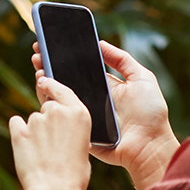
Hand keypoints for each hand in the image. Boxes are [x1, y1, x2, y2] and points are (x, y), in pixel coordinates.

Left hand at [8, 77, 93, 189]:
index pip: (62, 88)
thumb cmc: (74, 173)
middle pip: (47, 107)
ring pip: (33, 120)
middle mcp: (56, 111)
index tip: (43, 80)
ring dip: (35, 132)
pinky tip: (27, 149)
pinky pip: (16, 124)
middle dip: (47, 121)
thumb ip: (72, 130)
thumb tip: (61, 130)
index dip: (52, 84)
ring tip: (42, 154)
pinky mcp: (18, 130)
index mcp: (78, 113)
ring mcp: (36, 119)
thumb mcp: (83, 146)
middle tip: (52, 143)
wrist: (54, 189)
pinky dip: (19, 132)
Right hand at [28, 40, 178, 189]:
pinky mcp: (76, 127)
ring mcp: (82, 113)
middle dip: (50, 64)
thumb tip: (100, 43)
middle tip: (39, 52)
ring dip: (45, 80)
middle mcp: (90, 98)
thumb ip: (123, 60)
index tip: (52, 43)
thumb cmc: (150, 114)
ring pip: (58, 95)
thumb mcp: (142, 79)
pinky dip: (48, 101)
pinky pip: (59, 113)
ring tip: (39, 66)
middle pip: (65, 79)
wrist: (148, 146)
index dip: (66, 56)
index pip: (80, 68)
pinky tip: (43, 86)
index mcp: (104, 86)